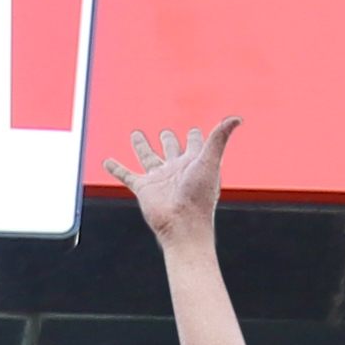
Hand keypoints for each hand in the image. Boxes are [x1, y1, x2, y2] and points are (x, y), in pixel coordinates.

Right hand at [106, 117, 234, 248]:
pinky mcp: (143, 189)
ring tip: (136, 134)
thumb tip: (237, 118)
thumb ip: (219, 138)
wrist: (182, 226)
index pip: (195, 143)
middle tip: (166, 132)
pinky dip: (116, 168)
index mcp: (194, 162)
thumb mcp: (210, 161)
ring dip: (141, 145)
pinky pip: (126, 175)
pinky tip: (107, 161)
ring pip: (147, 156)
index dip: (196, 136)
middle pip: (170, 148)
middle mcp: (176, 169)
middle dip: (168, 139)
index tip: (196, 131)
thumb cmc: (199, 197)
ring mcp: (159, 179)